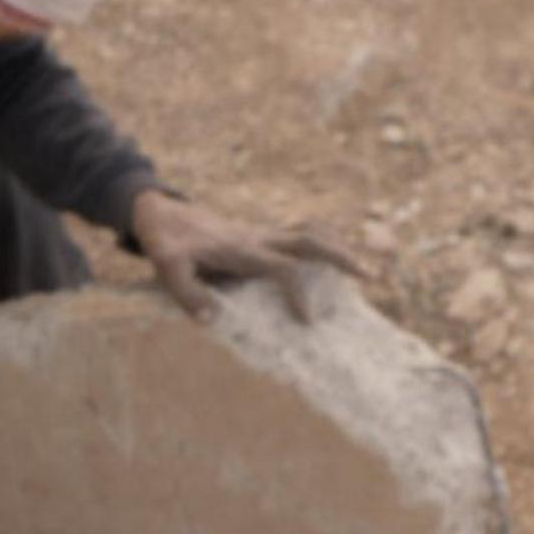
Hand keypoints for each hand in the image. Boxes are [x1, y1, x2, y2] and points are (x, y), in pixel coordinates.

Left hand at [131, 190, 367, 323]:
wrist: (162, 213)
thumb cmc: (165, 243)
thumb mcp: (166, 267)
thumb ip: (186, 292)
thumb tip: (212, 320)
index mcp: (241, 249)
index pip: (282, 268)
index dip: (298, 293)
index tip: (308, 321)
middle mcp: (258, 238)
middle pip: (308, 240)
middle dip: (341, 256)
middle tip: (371, 276)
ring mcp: (261, 234)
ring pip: (309, 232)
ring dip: (338, 247)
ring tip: (367, 267)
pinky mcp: (260, 235)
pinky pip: (298, 235)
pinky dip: (322, 243)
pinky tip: (337, 257)